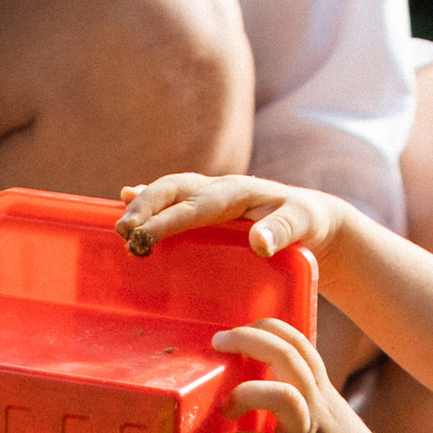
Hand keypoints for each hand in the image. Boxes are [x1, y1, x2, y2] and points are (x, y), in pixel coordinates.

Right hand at [119, 172, 347, 263]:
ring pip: (169, 191)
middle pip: (173, 190)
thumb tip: (259, 243)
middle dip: (144, 207)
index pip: (196, 206)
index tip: (142, 236)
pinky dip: (148, 198)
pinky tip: (125, 199)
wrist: (313, 217)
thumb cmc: (308, 222)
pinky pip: (173, 197)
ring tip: (118, 225)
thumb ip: (282, 232)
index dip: (167, 220)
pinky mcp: (207, 205)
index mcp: (237, 192)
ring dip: (141, 204)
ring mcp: (211, 194)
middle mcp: (219, 188)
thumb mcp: (303, 226)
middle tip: (122, 232)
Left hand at [212, 316, 383, 432]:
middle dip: (250, 340)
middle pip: (287, 356)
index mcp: (322, 392)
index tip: (239, 330)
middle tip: (219, 342)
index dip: (267, 328)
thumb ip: (305, 396)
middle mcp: (317, 407)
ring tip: (227, 409)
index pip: (298, 343)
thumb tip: (270, 384)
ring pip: (283, 396)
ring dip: (247, 393)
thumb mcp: (331, 415)